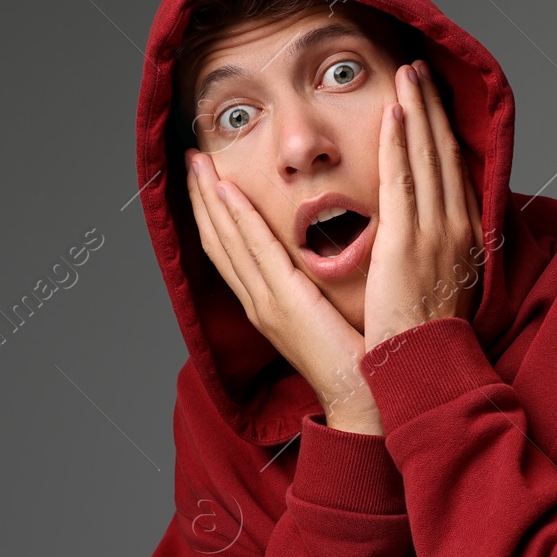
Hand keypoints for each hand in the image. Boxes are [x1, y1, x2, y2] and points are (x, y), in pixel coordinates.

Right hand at [183, 147, 382, 431]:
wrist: (367, 398)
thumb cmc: (360, 359)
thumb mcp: (332, 314)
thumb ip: (321, 286)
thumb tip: (331, 254)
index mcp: (269, 304)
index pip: (232, 250)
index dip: (215, 213)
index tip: (207, 179)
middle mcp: (258, 301)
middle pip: (218, 240)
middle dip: (201, 199)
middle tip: (190, 159)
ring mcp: (265, 302)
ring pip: (226, 240)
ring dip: (209, 198)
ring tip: (196, 163)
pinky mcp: (283, 302)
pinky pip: (254, 250)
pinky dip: (236, 218)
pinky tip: (224, 190)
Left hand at [363, 60, 483, 354]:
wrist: (425, 362)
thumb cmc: (428, 330)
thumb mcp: (446, 279)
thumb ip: (440, 248)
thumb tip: (431, 229)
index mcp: (466, 234)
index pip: (455, 169)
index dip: (445, 130)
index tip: (433, 99)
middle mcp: (456, 225)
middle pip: (446, 152)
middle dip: (433, 106)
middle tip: (420, 68)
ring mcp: (434, 230)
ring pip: (427, 156)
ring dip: (417, 109)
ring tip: (408, 73)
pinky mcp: (406, 239)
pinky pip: (402, 179)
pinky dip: (399, 142)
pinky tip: (395, 112)